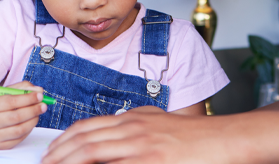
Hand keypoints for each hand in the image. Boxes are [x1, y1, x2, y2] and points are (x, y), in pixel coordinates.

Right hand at [0, 81, 47, 148]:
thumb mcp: (2, 93)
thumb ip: (21, 88)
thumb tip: (39, 90)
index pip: (11, 102)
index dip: (28, 98)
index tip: (40, 95)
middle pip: (16, 117)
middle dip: (33, 110)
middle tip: (44, 105)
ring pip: (19, 130)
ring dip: (33, 120)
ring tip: (38, 113)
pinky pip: (19, 138)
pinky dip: (28, 130)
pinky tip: (31, 122)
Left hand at [42, 107, 233, 163]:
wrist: (226, 140)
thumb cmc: (197, 137)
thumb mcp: (159, 124)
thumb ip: (135, 128)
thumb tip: (113, 137)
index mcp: (134, 118)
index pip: (87, 127)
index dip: (64, 141)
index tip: (51, 153)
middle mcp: (133, 128)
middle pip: (84, 139)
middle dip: (59, 155)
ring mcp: (141, 145)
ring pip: (92, 152)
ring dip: (69, 163)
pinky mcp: (151, 160)